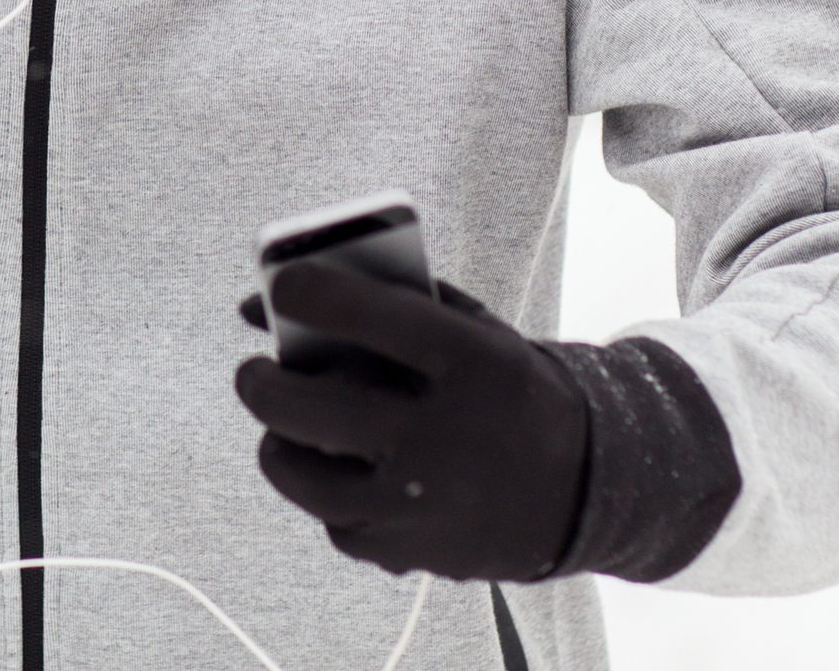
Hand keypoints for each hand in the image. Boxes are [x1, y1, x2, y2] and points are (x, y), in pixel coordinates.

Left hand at [234, 261, 589, 582]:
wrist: (586, 484)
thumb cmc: (501, 385)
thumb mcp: (469, 329)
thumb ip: (386, 304)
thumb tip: (272, 302)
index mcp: (467, 362)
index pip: (369, 314)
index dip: (310, 292)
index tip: (279, 284)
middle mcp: (444, 435)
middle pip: (313, 408)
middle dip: (262, 384)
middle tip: (252, 372)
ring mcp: (427, 505)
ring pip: (307, 480)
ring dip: (279, 446)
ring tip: (280, 428)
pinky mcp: (416, 554)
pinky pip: (338, 525)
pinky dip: (329, 496)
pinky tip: (341, 472)